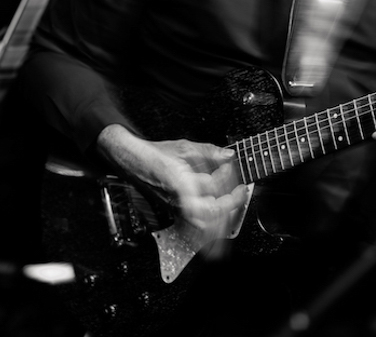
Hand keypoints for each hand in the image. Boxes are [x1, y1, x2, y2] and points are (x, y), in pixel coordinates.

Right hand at [97, 125, 248, 256]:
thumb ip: (209, 151)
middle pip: (209, 214)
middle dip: (230, 205)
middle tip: (241, 194)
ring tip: (233, 208)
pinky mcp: (175, 212)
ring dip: (221, 220)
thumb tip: (228, 155)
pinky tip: (219, 226)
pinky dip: (209, 228)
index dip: (227, 183)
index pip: (212, 189)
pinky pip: (194, 225)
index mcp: (181, 183)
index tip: (235, 176)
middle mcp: (178, 200)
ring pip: (202, 225)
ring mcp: (176, 209)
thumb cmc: (156, 155)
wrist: (134, 162)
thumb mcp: (184, 147)